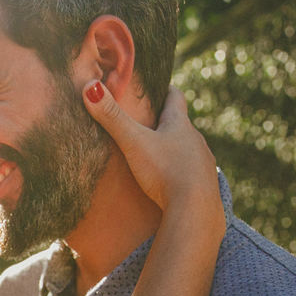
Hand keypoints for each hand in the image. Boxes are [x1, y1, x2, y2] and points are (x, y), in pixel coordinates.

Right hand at [83, 83, 221, 221]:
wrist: (195, 210)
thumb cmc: (165, 171)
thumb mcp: (134, 143)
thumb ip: (112, 118)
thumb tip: (89, 87)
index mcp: (180, 125)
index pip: (175, 98)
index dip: (166, 90)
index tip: (158, 86)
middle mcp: (196, 141)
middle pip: (182, 125)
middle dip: (167, 123)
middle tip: (149, 122)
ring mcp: (203, 164)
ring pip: (188, 150)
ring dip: (174, 150)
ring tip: (157, 156)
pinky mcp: (205, 187)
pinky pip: (192, 175)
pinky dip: (181, 173)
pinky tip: (171, 184)